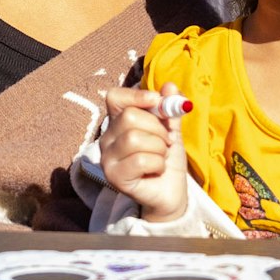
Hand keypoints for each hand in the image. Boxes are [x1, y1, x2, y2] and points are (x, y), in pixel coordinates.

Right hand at [98, 83, 190, 221]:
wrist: (171, 192)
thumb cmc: (167, 160)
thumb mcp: (172, 131)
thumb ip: (170, 110)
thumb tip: (170, 86)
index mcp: (118, 122)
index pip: (115, 97)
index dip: (137, 95)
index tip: (156, 102)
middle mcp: (107, 138)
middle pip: (130, 116)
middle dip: (157, 128)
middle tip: (165, 142)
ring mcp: (108, 159)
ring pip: (134, 138)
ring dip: (159, 148)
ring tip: (161, 157)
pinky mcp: (114, 177)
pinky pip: (139, 160)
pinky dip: (157, 163)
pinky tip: (156, 170)